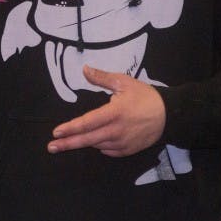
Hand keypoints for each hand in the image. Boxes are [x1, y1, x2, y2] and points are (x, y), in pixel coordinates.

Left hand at [47, 65, 164, 156]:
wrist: (169, 115)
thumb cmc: (145, 96)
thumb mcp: (124, 82)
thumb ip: (101, 78)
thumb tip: (84, 69)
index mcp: (114, 113)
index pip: (87, 123)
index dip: (70, 128)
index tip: (56, 132)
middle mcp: (117, 131)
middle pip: (88, 139)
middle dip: (68, 144)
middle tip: (51, 147)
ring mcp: (123, 143)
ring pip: (97, 145)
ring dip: (84, 142)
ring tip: (70, 141)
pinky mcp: (128, 150)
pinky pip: (108, 151)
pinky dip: (100, 146)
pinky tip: (95, 141)